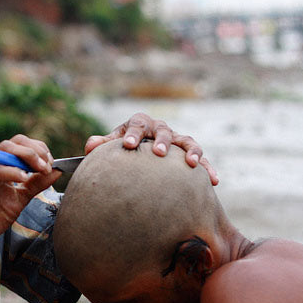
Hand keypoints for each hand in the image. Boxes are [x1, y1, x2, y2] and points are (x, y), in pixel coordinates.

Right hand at [0, 135, 60, 252]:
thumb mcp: (22, 197)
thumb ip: (37, 183)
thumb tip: (58, 170)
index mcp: (1, 165)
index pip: (21, 143)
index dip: (39, 149)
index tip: (51, 164)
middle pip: (14, 141)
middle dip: (35, 150)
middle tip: (47, 166)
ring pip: (5, 150)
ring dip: (27, 156)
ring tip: (40, 170)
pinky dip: (13, 172)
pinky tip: (25, 179)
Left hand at [84, 113, 218, 185]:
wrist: (141, 147)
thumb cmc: (125, 146)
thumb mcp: (113, 144)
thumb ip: (103, 144)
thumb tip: (90, 146)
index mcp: (140, 122)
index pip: (136, 124)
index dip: (132, 133)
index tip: (129, 144)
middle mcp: (160, 128)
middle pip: (164, 131)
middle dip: (162, 141)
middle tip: (159, 153)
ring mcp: (176, 139)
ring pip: (187, 142)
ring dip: (191, 152)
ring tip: (192, 164)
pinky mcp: (188, 153)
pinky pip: (201, 159)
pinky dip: (208, 168)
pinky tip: (213, 180)